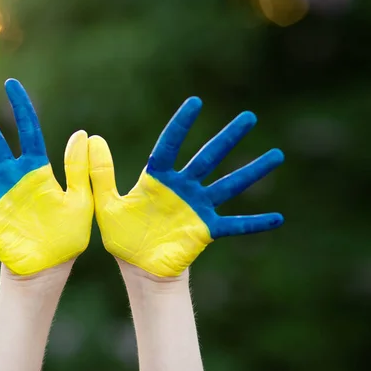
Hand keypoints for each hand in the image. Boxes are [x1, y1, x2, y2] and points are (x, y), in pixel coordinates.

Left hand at [89, 97, 283, 277]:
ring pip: (229, 184)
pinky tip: (279, 218)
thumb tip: (91, 137)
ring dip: (252, 171)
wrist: (138, 267)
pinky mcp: (207, 229)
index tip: (196, 102)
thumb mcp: (106, 204)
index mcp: (158, 179)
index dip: (182, 125)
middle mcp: (182, 188)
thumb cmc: (122, 237)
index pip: (171, 145)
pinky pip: (235, 224)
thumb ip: (100, 174)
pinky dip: (255, 223)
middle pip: (208, 157)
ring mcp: (198, 207)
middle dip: (229, 137)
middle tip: (249, 117)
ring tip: (276, 155)